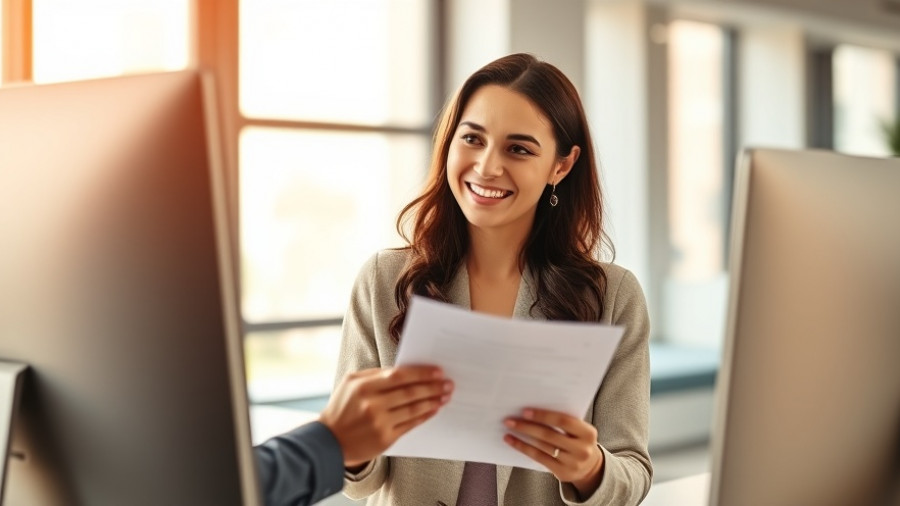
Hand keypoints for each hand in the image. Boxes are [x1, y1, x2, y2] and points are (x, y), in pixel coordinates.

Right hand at [319, 366, 452, 467]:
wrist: (329, 441)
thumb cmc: (342, 408)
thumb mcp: (351, 383)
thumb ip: (376, 375)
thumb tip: (405, 371)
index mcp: (363, 386)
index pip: (399, 376)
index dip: (421, 373)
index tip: (438, 371)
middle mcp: (372, 405)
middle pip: (410, 392)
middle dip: (433, 387)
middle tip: (448, 383)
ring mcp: (380, 423)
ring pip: (413, 409)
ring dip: (433, 401)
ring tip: (445, 395)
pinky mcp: (385, 439)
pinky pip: (411, 424)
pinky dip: (424, 416)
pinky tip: (434, 409)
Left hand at [503, 408, 604, 497]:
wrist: (591, 467)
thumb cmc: (580, 441)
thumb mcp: (579, 430)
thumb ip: (564, 421)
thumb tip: (534, 410)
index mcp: (588, 433)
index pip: (563, 421)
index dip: (543, 415)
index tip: (525, 411)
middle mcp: (582, 449)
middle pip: (549, 435)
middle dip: (527, 426)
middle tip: (510, 420)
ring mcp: (572, 463)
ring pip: (542, 447)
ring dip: (522, 437)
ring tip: (509, 429)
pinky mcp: (562, 472)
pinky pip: (539, 458)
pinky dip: (524, 448)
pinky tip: (513, 442)